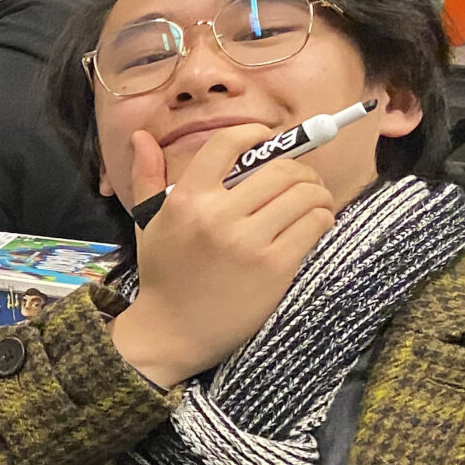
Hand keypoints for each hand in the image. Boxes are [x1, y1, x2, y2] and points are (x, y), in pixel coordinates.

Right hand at [107, 123, 334, 386]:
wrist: (173, 330)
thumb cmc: (164, 274)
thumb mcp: (149, 223)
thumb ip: (148, 177)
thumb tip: (142, 137)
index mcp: (186, 200)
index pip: (228, 144)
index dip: (256, 134)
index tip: (267, 139)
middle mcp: (217, 216)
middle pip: (280, 169)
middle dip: (300, 169)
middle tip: (301, 180)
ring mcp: (248, 242)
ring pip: (305, 194)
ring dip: (317, 193)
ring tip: (311, 201)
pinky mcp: (275, 266)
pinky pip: (315, 223)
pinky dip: (321, 218)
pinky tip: (312, 224)